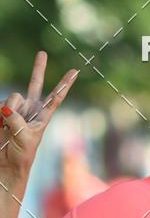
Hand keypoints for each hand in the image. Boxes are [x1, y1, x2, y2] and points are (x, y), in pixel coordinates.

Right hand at [0, 51, 77, 177]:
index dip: (64, 84)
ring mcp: (16, 109)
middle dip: (38, 69)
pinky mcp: (3, 112)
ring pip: (12, 98)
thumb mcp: (24, 137)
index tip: (75, 71)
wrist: (7, 163)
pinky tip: (1, 126)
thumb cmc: (21, 155)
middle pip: (35, 85)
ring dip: (9, 112)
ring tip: (8, 127)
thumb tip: (5, 108)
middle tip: (43, 54)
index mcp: (43, 117)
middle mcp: (30, 109)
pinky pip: (0, 106)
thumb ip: (16, 120)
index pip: (56, 97)